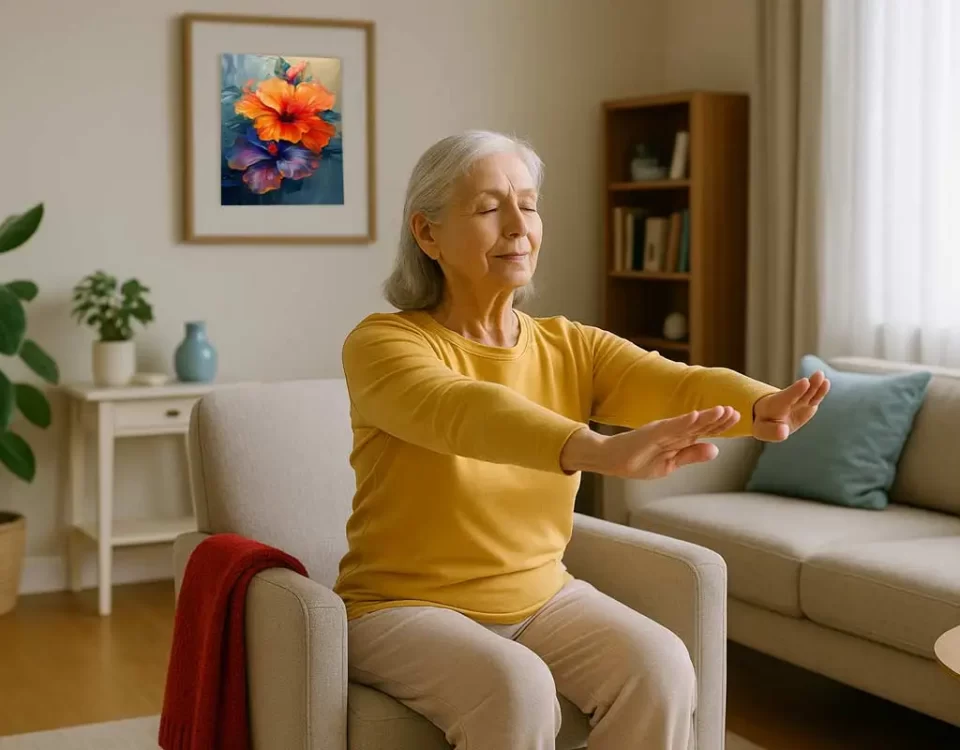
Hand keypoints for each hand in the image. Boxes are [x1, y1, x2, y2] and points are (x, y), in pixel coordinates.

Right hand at [560, 406, 740, 479]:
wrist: (609, 459)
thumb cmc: (637, 461)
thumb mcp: (670, 464)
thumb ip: (691, 456)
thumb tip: (715, 449)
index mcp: (677, 439)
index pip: (702, 431)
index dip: (719, 425)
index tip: (737, 418)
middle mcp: (671, 432)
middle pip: (698, 425)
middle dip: (717, 419)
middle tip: (736, 411)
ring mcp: (660, 431)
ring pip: (686, 424)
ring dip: (704, 417)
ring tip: (721, 410)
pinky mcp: (649, 434)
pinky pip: (668, 428)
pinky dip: (681, 422)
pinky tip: (693, 416)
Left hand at [752, 370, 830, 441]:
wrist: (770, 418)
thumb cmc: (764, 425)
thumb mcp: (762, 430)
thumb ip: (772, 432)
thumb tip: (784, 432)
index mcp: (773, 406)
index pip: (785, 398)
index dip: (795, 391)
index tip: (805, 382)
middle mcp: (786, 401)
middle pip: (798, 393)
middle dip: (806, 386)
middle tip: (818, 374)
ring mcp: (798, 402)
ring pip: (808, 393)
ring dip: (816, 385)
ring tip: (821, 375)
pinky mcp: (808, 405)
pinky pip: (814, 398)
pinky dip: (820, 392)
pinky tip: (825, 383)